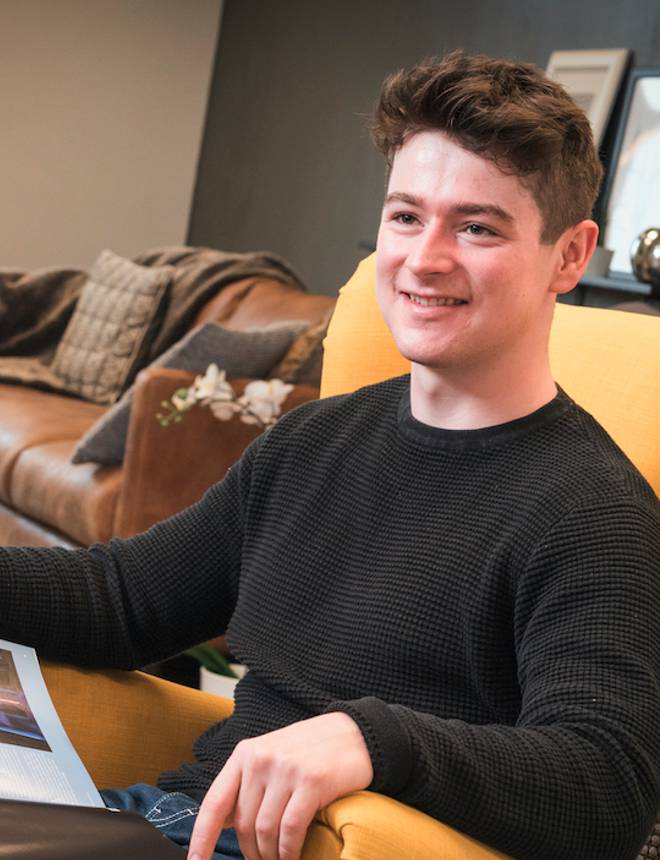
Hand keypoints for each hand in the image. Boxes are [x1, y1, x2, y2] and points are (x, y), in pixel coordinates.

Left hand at [187, 711, 372, 859]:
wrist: (355, 733)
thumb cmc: (311, 749)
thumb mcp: (272, 755)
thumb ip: (248, 783)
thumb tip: (222, 822)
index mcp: (245, 753)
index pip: (214, 802)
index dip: (201, 838)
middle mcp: (261, 759)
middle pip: (242, 823)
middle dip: (250, 851)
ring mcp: (286, 769)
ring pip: (264, 831)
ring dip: (270, 856)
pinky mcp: (312, 782)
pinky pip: (290, 830)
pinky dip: (288, 851)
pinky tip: (292, 857)